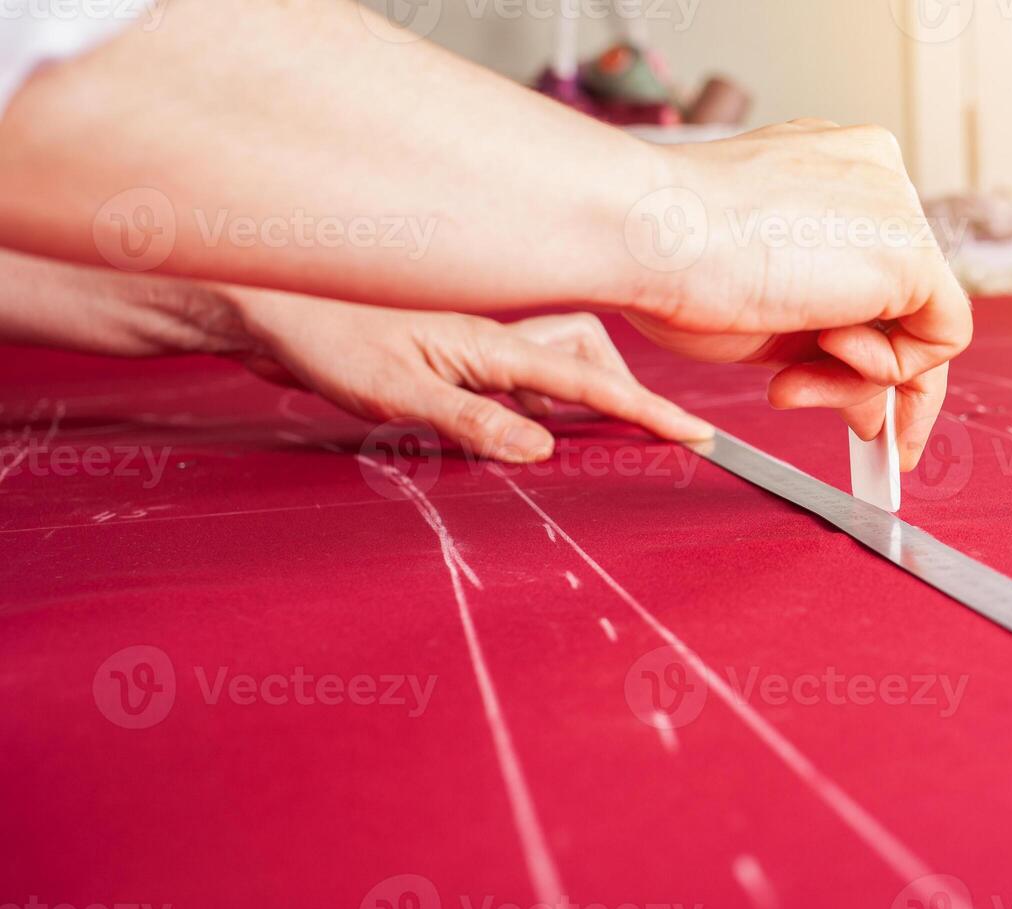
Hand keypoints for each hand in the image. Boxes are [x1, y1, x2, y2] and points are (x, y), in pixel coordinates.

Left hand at [229, 289, 711, 463]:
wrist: (268, 308)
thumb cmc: (322, 338)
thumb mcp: (394, 392)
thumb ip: (470, 421)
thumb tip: (540, 447)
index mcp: (490, 343)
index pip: (588, 378)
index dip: (646, 409)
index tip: (693, 433)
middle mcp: (492, 338)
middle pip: (589, 358)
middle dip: (620, 396)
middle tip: (637, 439)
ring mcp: (474, 346)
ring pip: (556, 366)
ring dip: (576, 399)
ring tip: (577, 442)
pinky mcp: (454, 357)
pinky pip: (519, 378)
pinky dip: (537, 402)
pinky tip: (518, 426)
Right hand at [626, 120, 971, 469]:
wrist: (644, 230)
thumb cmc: (669, 259)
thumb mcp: (762, 311)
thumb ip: (817, 345)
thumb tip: (870, 408)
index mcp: (829, 173)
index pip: (874, 269)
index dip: (864, 338)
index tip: (831, 384)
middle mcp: (872, 178)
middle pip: (905, 299)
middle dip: (876, 376)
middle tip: (864, 433)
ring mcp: (896, 205)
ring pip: (920, 322)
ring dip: (862, 381)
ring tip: (791, 384)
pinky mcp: (911, 248)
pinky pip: (943, 334)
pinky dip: (893, 372)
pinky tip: (828, 355)